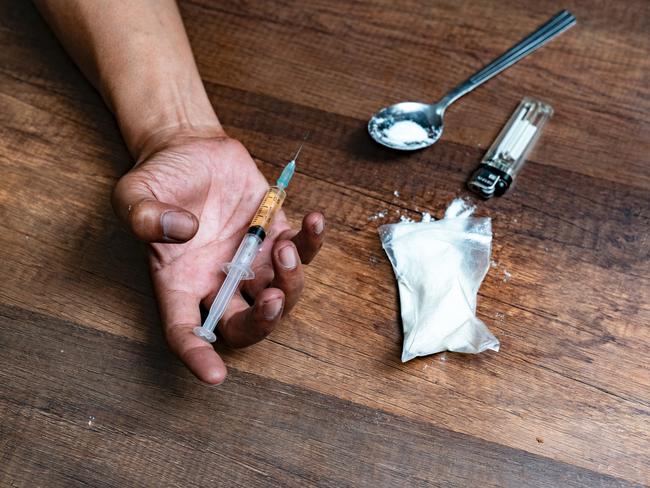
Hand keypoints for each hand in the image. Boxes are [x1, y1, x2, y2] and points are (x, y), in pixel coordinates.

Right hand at [112, 134, 324, 383]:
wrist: (190, 149)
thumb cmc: (160, 179)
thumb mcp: (135, 194)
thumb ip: (144, 216)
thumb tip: (185, 231)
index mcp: (180, 282)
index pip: (185, 331)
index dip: (198, 356)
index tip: (214, 375)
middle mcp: (218, 281)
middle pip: (244, 325)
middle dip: (263, 324)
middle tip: (271, 301)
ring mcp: (251, 261)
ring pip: (281, 295)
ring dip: (290, 281)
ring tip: (283, 248)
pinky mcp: (275, 234)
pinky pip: (302, 250)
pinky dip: (313, 242)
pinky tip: (313, 220)